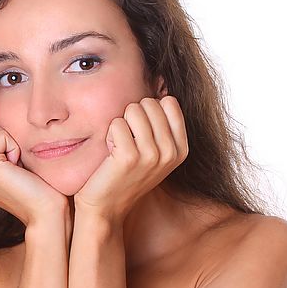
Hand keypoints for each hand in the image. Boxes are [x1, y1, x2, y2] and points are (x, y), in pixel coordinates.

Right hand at [0, 123, 68, 226]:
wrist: (45, 211)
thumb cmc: (36, 188)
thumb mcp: (11, 163)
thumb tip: (0, 112)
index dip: (9, 145)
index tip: (15, 170)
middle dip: (10, 144)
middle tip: (18, 171)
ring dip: (14, 146)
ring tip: (18, 171)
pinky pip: (2, 135)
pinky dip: (15, 148)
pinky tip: (18, 169)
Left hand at [73, 95, 188, 223]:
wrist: (105, 207)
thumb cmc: (123, 175)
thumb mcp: (152, 151)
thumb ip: (161, 123)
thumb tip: (161, 80)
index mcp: (181, 149)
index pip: (169, 102)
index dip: (148, 111)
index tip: (140, 134)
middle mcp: (171, 152)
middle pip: (149, 103)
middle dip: (132, 117)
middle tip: (126, 143)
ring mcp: (152, 155)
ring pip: (133, 110)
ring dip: (120, 125)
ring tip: (118, 147)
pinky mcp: (129, 157)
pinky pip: (116, 123)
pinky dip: (108, 135)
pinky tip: (109, 155)